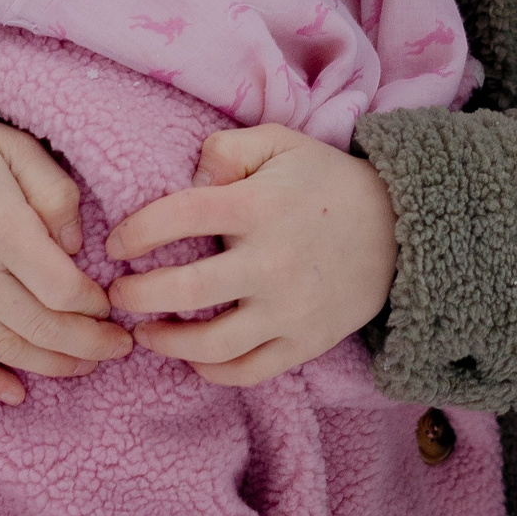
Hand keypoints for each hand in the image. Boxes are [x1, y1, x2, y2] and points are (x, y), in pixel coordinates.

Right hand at [0, 90, 131, 403]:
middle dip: (88, 346)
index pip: (64, 290)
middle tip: (117, 348)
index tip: (109, 304)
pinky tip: (17, 392)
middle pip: (42, 329)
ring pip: (4, 350)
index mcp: (1, 227)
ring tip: (83, 365)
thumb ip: (56, 194)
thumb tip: (78, 248)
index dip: (95, 307)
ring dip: (50, 365)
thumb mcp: (14, 145)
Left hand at [103, 123, 398, 387]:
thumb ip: (227, 148)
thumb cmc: (325, 182)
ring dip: (166, 343)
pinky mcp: (305, 341)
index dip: (135, 232)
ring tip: (145, 333)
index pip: (177, 217)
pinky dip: (213, 372)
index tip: (116, 244)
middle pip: (184, 291)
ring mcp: (289, 308)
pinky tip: (193, 359)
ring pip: (211, 345)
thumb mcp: (280, 143)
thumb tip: (188, 176)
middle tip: (116, 296)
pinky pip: (249, 371)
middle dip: (136, 297)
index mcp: (258, 206)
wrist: (400, 227)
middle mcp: (271, 262)